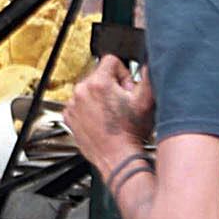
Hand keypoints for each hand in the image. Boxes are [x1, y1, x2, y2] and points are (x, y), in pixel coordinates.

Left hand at [62, 55, 153, 174]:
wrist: (117, 158)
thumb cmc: (130, 133)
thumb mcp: (146, 101)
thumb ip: (148, 75)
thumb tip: (148, 63)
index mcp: (99, 82)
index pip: (111, 61)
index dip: (123, 73)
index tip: (126, 88)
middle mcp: (82, 91)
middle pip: (99, 75)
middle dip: (111, 85)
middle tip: (121, 103)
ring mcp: (73, 105)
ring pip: (88, 90)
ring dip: (99, 98)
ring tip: (111, 113)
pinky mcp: (69, 117)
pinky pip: (79, 104)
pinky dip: (88, 109)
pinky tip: (100, 120)